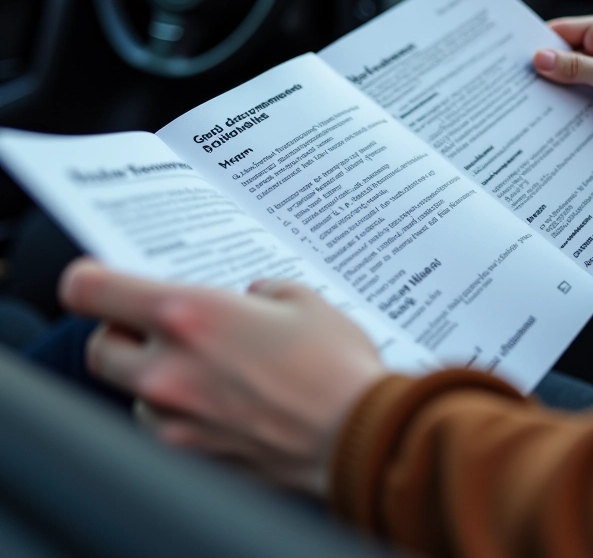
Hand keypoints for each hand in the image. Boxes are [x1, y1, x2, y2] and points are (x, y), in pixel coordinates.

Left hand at [59, 259, 386, 496]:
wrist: (360, 437)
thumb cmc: (335, 364)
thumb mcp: (303, 300)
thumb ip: (263, 290)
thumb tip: (251, 297)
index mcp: (190, 316)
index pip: (92, 290)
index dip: (89, 279)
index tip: (101, 278)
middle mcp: (171, 370)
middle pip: (100, 349)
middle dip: (120, 333)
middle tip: (156, 324)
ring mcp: (179, 421)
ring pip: (132, 394)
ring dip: (154, 375)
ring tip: (203, 365)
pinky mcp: (196, 456)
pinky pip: (165, 428)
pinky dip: (179, 411)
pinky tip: (221, 400)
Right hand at [533, 15, 592, 152]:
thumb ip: (575, 67)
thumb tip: (541, 58)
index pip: (562, 30)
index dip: (537, 44)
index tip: (515, 59)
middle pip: (564, 54)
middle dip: (545, 69)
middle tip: (521, 85)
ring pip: (573, 75)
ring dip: (559, 88)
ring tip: (536, 101)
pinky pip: (585, 91)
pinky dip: (573, 100)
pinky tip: (559, 112)